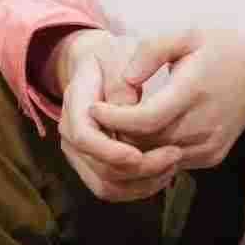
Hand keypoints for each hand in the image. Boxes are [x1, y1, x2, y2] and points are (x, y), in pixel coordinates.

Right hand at [52, 29, 183, 201]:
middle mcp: (70, 133)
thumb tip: (128, 108)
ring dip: (141, 183)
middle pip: (99, 169)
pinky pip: (113, 189)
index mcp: (75, 103)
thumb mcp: (119, 54)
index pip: (83, 137)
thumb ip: (121, 79)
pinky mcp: (93, 166)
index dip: (110, 151)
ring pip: (106, 186)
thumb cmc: (114, 57)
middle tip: (174, 155)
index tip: (139, 154)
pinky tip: (163, 172)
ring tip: (172, 164)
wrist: (100, 67)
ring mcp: (79, 153)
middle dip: (138, 170)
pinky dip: (139, 188)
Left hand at [91, 22, 244, 169]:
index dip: (113, 117)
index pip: (144, 120)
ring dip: (131, 148)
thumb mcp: (186, 30)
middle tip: (91, 121)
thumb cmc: (220, 41)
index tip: (92, 105)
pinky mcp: (212, 156)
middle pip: (146, 145)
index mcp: (194, 91)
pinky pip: (172, 162)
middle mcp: (204, 125)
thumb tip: (125, 78)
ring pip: (157, 159)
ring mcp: (210, 145)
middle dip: (115, 136)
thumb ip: (152, 49)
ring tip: (108, 128)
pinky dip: (151, 153)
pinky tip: (136, 134)